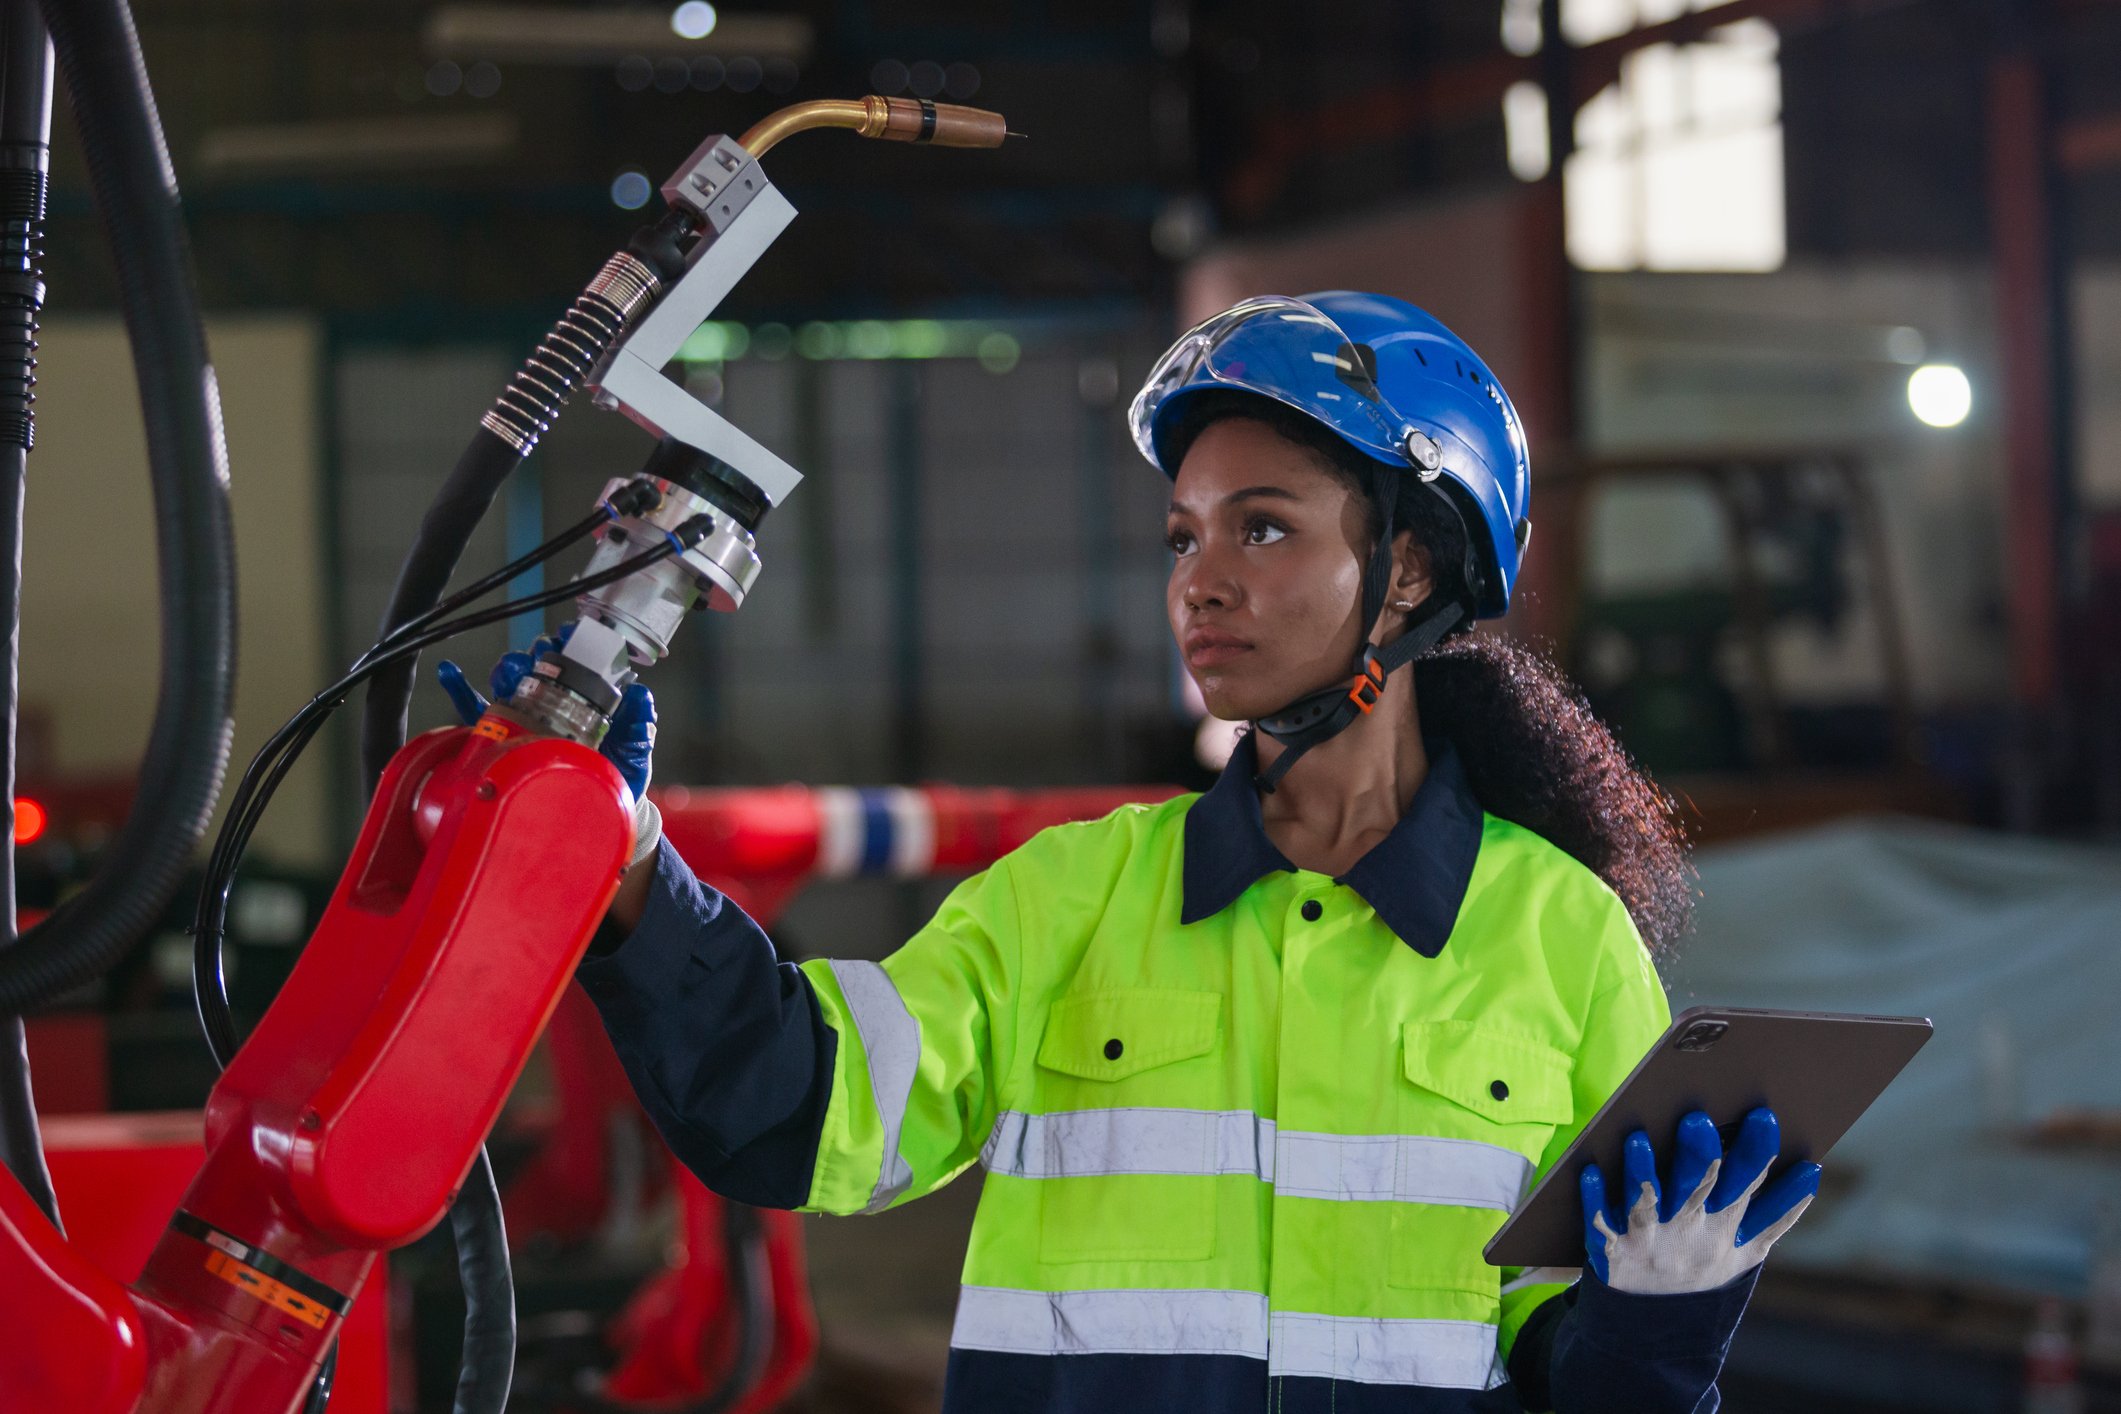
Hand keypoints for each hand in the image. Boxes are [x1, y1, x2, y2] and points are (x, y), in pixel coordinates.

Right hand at [438, 628, 661, 866]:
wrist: (601, 809)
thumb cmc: (620, 774)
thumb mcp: (634, 749)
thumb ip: (638, 724)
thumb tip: (641, 696)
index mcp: (589, 697)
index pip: (577, 659)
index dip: (573, 640)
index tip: (570, 633)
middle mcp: (557, 700)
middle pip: (541, 664)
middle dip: (538, 653)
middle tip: (540, 655)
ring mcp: (529, 716)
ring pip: (510, 681)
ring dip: (507, 668)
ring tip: (510, 670)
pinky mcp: (507, 736)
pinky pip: (479, 711)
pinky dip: (461, 690)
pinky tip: (451, 673)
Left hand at [1580, 1107, 1820, 1294]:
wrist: (1657, 1333)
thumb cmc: (1702, 1270)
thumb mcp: (1747, 1252)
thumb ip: (1777, 1213)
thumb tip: (1811, 1171)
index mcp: (1725, 1227)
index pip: (1745, 1185)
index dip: (1755, 1154)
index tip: (1763, 1117)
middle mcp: (1689, 1232)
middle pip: (1696, 1190)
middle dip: (1697, 1156)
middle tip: (1695, 1120)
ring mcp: (1648, 1243)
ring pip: (1646, 1205)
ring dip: (1641, 1173)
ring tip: (1638, 1140)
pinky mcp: (1610, 1253)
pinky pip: (1599, 1224)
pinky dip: (1594, 1200)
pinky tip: (1588, 1172)